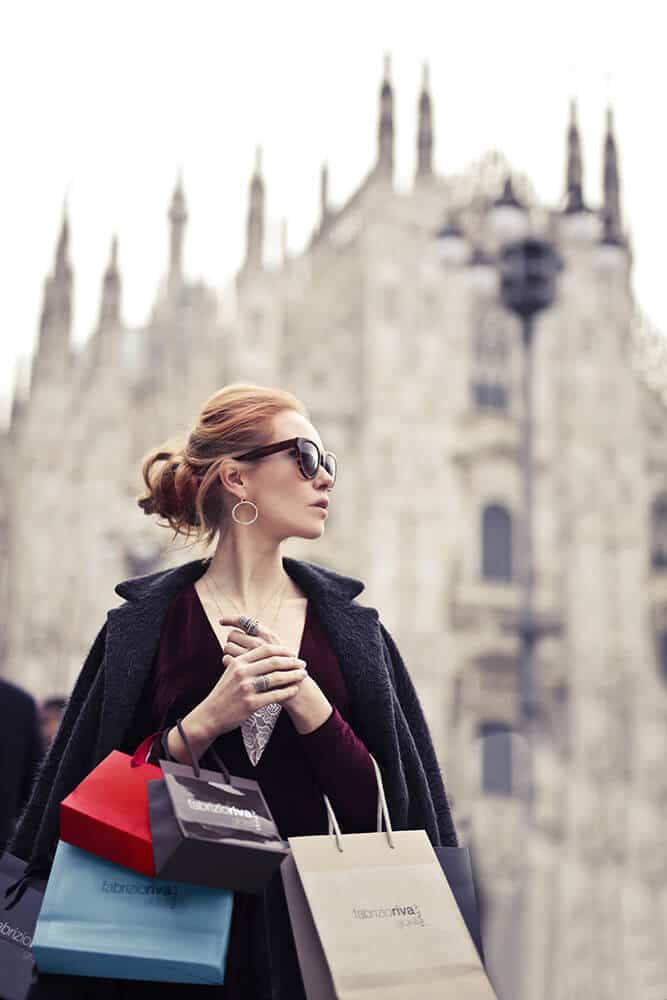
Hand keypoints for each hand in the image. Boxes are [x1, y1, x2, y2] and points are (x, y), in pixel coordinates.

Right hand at [221, 616, 332, 734]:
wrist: (211, 714)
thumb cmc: (224, 693)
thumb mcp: (231, 672)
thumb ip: (246, 662)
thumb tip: (268, 654)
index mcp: (238, 662)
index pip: (265, 650)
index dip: (282, 650)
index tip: (293, 653)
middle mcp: (242, 672)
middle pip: (273, 662)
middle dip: (292, 662)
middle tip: (303, 663)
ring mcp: (246, 688)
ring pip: (277, 678)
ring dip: (293, 676)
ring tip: (303, 675)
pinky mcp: (251, 704)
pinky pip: (275, 695)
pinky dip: (288, 692)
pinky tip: (295, 690)